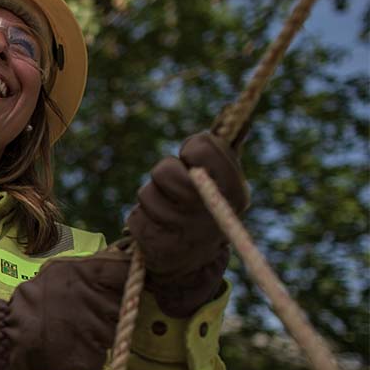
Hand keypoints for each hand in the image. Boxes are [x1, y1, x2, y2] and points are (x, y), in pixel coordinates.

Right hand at [0, 251, 129, 369]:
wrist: (9, 337)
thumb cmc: (33, 302)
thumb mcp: (57, 272)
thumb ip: (89, 268)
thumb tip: (120, 260)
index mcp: (85, 274)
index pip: (126, 270)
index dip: (130, 278)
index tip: (125, 285)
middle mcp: (94, 299)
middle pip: (123, 304)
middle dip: (111, 310)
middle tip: (88, 313)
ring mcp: (96, 329)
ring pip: (114, 331)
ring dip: (100, 333)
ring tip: (75, 331)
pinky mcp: (92, 355)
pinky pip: (103, 353)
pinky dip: (91, 353)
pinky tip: (72, 347)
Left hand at [126, 133, 248, 315]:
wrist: (192, 261)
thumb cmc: (206, 206)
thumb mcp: (222, 177)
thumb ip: (224, 145)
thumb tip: (231, 108)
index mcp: (233, 188)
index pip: (200, 146)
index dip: (191, 150)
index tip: (192, 160)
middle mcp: (211, 210)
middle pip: (165, 170)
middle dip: (165, 175)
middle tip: (176, 188)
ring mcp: (184, 230)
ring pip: (147, 193)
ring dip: (151, 199)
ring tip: (168, 212)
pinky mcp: (157, 245)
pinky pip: (135, 215)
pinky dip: (142, 218)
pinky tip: (158, 228)